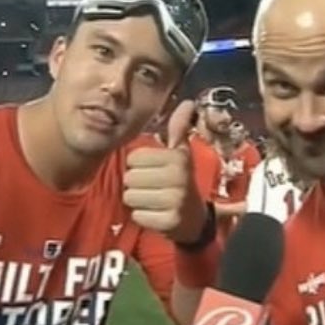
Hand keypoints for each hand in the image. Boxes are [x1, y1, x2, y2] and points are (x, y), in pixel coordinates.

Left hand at [124, 100, 206, 243]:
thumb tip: (188, 103)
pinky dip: (143, 216)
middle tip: (152, 188)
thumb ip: (179, 128)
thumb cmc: (181, 181)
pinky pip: (137, 215)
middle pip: (129, 178)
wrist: (195, 219)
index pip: (134, 158)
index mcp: (177, 158)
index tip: (153, 171)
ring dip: (138, 201)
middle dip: (136, 184)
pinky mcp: (169, 222)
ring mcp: (174, 201)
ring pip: (130, 197)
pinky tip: (156, 214)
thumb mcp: (181, 154)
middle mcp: (178, 178)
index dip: (138, 165)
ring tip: (153, 201)